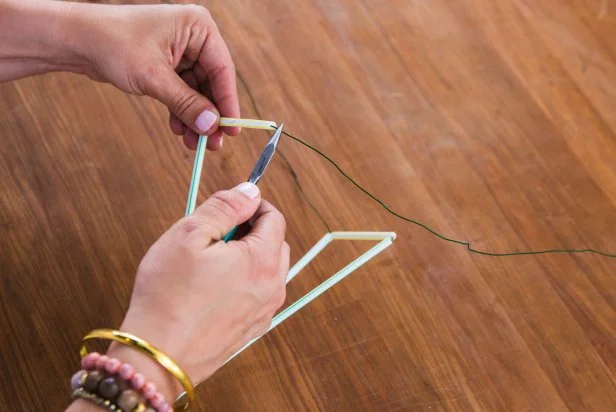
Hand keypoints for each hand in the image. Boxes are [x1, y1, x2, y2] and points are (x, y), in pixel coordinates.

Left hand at [66, 3, 239, 149]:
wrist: (76, 40)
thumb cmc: (113, 43)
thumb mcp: (154, 77)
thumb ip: (186, 103)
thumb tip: (212, 126)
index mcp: (198, 27)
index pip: (222, 69)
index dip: (228, 103)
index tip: (232, 129)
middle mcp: (194, 37)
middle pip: (212, 84)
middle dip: (210, 115)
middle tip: (213, 144)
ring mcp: (181, 52)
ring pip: (197, 93)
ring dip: (195, 119)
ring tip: (194, 144)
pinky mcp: (168, 66)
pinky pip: (183, 93)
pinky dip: (181, 112)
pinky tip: (179, 130)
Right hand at [105, 183, 288, 400]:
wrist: (157, 355)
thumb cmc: (168, 294)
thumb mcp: (190, 234)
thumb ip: (224, 207)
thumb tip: (249, 191)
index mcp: (263, 261)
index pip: (274, 218)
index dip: (251, 206)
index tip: (228, 207)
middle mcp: (273, 288)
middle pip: (274, 243)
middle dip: (249, 231)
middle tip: (213, 235)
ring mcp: (264, 312)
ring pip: (266, 269)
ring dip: (245, 257)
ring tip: (208, 263)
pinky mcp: (251, 330)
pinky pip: (256, 294)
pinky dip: (241, 282)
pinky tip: (210, 289)